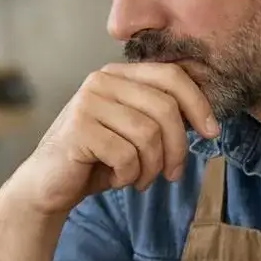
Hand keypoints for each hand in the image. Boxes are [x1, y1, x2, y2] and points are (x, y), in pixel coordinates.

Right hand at [1, 63, 219, 218]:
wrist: (48, 185)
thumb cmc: (97, 160)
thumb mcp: (133, 131)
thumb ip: (159, 116)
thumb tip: (207, 118)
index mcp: (118, 75)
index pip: (171, 76)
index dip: (198, 104)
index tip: (211, 133)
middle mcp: (101, 81)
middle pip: (165, 108)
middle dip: (177, 148)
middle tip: (172, 174)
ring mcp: (87, 103)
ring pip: (148, 135)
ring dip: (151, 167)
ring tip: (138, 178)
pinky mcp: (78, 129)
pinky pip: (126, 156)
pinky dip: (128, 176)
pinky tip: (116, 180)